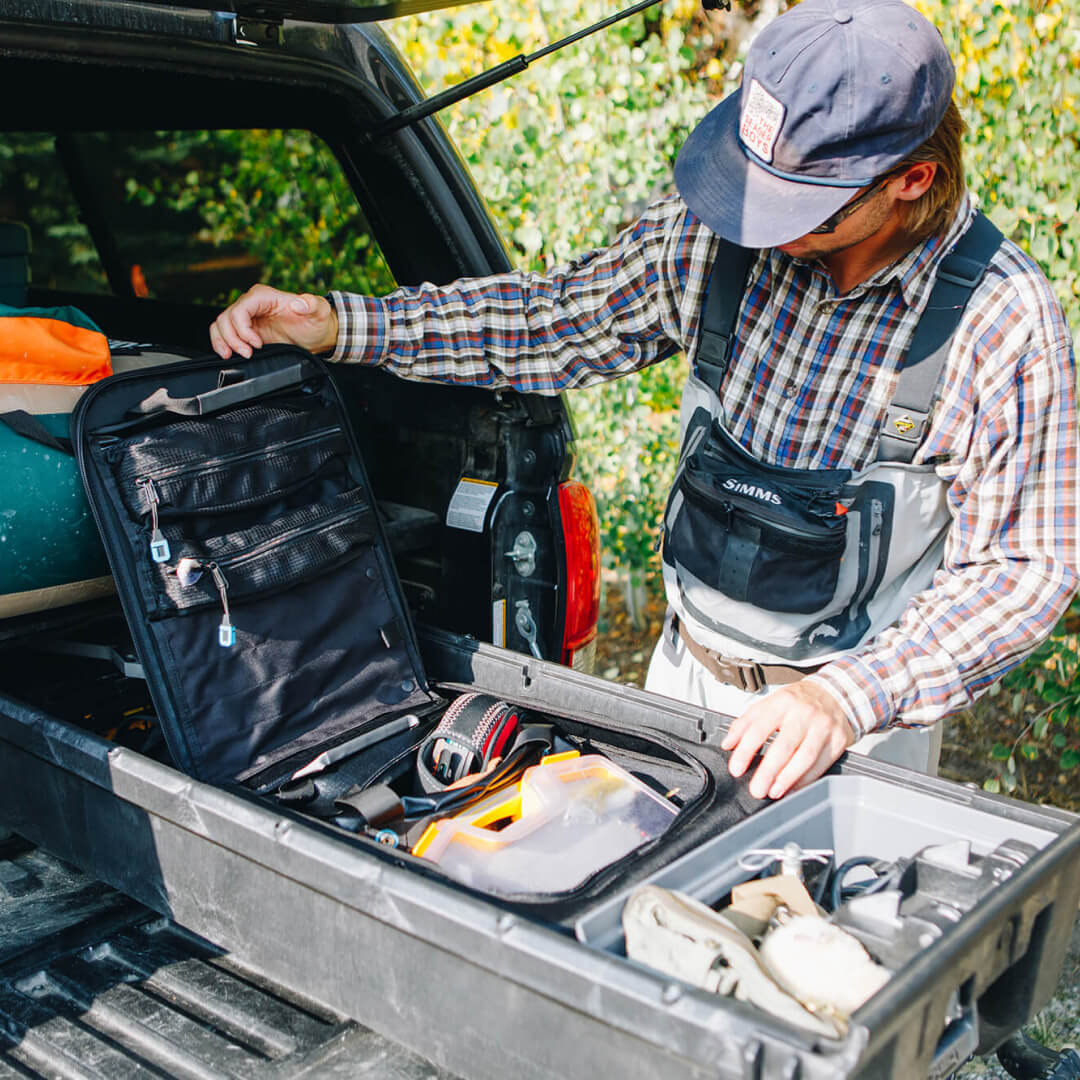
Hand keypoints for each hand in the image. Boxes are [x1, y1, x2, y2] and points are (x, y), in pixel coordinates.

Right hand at [209, 284, 337, 359]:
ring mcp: (247, 317)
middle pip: (226, 318)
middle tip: (248, 354)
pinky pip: (223, 334)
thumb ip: (311, 304)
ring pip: (220, 326)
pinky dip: (221, 344)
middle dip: (233, 339)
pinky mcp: (245, 331)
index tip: (257, 343)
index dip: (243, 329)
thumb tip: (299, 303)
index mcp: (264, 296)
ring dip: (224, 342)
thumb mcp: (318, 311)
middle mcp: (251, 304)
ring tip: (237, 355)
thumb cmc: (315, 321)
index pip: (240, 309)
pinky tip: (229, 354)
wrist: (317, 334)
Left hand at [721, 680, 855, 799]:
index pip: (759, 728)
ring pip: (805, 757)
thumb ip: (746, 723)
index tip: (736, 768)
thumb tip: (728, 744)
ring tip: (773, 791)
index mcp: (782, 703)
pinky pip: (821, 765)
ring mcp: (823, 728)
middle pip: (784, 746)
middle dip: (768, 771)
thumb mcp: (769, 703)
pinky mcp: (838, 741)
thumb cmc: (798, 701)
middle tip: (756, 789)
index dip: (746, 750)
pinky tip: (793, 787)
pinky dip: (806, 780)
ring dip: (788, 778)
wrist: (835, 694)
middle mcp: (803, 714)